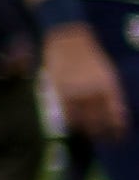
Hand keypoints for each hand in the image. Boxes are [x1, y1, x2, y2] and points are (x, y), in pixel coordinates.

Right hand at [49, 19, 128, 143]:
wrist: (67, 40)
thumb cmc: (90, 56)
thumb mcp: (107, 74)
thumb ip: (111, 94)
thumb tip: (117, 114)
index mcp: (109, 87)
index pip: (116, 115)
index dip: (118, 130)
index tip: (119, 138)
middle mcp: (93, 92)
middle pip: (99, 122)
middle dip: (103, 134)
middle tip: (104, 139)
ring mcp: (76, 92)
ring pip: (82, 121)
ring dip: (87, 131)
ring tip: (90, 134)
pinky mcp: (61, 92)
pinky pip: (68, 114)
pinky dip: (73, 122)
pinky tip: (76, 124)